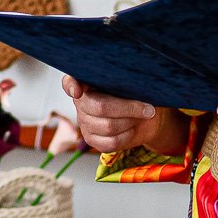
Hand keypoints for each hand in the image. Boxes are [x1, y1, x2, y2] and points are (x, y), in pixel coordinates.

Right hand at [62, 76, 189, 155]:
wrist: (145, 116)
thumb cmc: (136, 92)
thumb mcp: (132, 80)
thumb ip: (126, 76)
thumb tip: (134, 76)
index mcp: (86, 81)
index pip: (69, 82)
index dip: (71, 86)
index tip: (79, 90)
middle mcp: (80, 102)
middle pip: (101, 107)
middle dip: (129, 108)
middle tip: (148, 108)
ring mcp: (84, 122)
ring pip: (109, 126)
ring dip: (132, 121)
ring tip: (144, 116)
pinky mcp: (92, 140)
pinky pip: (111, 142)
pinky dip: (128, 136)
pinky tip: (134, 128)